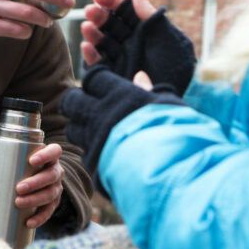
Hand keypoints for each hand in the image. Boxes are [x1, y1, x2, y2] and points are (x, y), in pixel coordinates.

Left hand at [0, 142, 64, 228]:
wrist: (34, 180)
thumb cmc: (23, 167)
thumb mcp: (14, 160)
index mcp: (50, 157)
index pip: (54, 151)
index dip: (46, 155)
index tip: (31, 161)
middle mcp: (56, 171)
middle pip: (51, 175)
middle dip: (36, 182)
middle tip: (18, 188)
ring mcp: (56, 188)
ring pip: (51, 194)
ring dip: (35, 199)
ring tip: (19, 203)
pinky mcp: (54, 203)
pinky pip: (49, 211)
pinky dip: (39, 218)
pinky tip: (28, 222)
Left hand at [61, 66, 183, 192]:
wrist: (169, 172)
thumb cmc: (175, 133)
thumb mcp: (167, 106)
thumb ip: (150, 91)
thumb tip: (139, 76)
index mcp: (120, 96)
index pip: (94, 78)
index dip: (96, 78)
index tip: (101, 83)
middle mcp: (101, 116)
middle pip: (72, 101)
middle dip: (77, 100)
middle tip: (87, 103)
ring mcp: (95, 141)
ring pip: (73, 129)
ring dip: (80, 126)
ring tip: (94, 129)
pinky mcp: (94, 165)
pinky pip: (84, 153)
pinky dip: (91, 151)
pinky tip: (104, 152)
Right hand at [80, 0, 196, 95]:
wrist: (170, 103)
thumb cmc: (176, 70)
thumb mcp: (169, 39)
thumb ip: (152, 17)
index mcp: (145, 31)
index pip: (126, 11)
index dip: (113, 1)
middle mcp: (131, 43)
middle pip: (111, 24)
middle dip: (100, 15)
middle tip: (90, 11)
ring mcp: (121, 59)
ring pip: (102, 41)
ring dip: (93, 32)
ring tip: (87, 27)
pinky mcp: (112, 76)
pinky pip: (98, 63)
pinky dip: (91, 55)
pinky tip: (87, 47)